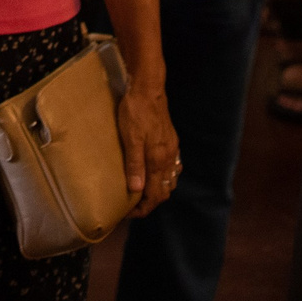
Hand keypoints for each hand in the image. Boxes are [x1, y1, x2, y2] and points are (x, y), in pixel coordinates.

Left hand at [119, 80, 179, 216]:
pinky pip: (173, 166)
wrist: (148, 88)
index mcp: (158, 160)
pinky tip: (154, 172)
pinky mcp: (171, 140)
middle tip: (133, 205)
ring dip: (158, 189)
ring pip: (170, 179)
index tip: (129, 212)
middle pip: (165, 190)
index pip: (155, 194)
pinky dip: (165, 176)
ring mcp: (172, 149)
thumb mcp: (130, 137)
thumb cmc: (135, 112)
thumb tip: (136, 190)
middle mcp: (168, 157)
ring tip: (142, 191)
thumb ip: (134, 164)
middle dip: (150, 201)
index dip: (143, 208)